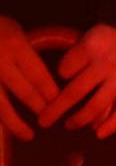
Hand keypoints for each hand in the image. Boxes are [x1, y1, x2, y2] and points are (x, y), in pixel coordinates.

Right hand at [0, 17, 63, 140]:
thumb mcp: (15, 30)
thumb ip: (29, 52)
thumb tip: (54, 74)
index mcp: (16, 47)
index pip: (38, 74)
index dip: (50, 92)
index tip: (60, 103)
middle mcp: (1, 63)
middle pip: (24, 90)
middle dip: (40, 107)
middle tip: (51, 120)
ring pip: (1, 104)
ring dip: (15, 123)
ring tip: (28, 135)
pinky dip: (1, 117)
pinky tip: (7, 126)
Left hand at [38, 25, 115, 137]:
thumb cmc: (112, 40)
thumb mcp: (91, 35)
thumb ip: (76, 54)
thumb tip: (62, 79)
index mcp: (92, 45)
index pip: (65, 70)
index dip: (61, 77)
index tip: (62, 81)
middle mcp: (108, 61)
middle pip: (76, 91)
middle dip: (57, 109)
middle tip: (45, 121)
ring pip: (97, 104)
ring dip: (80, 119)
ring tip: (70, 125)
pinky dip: (112, 124)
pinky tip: (100, 134)